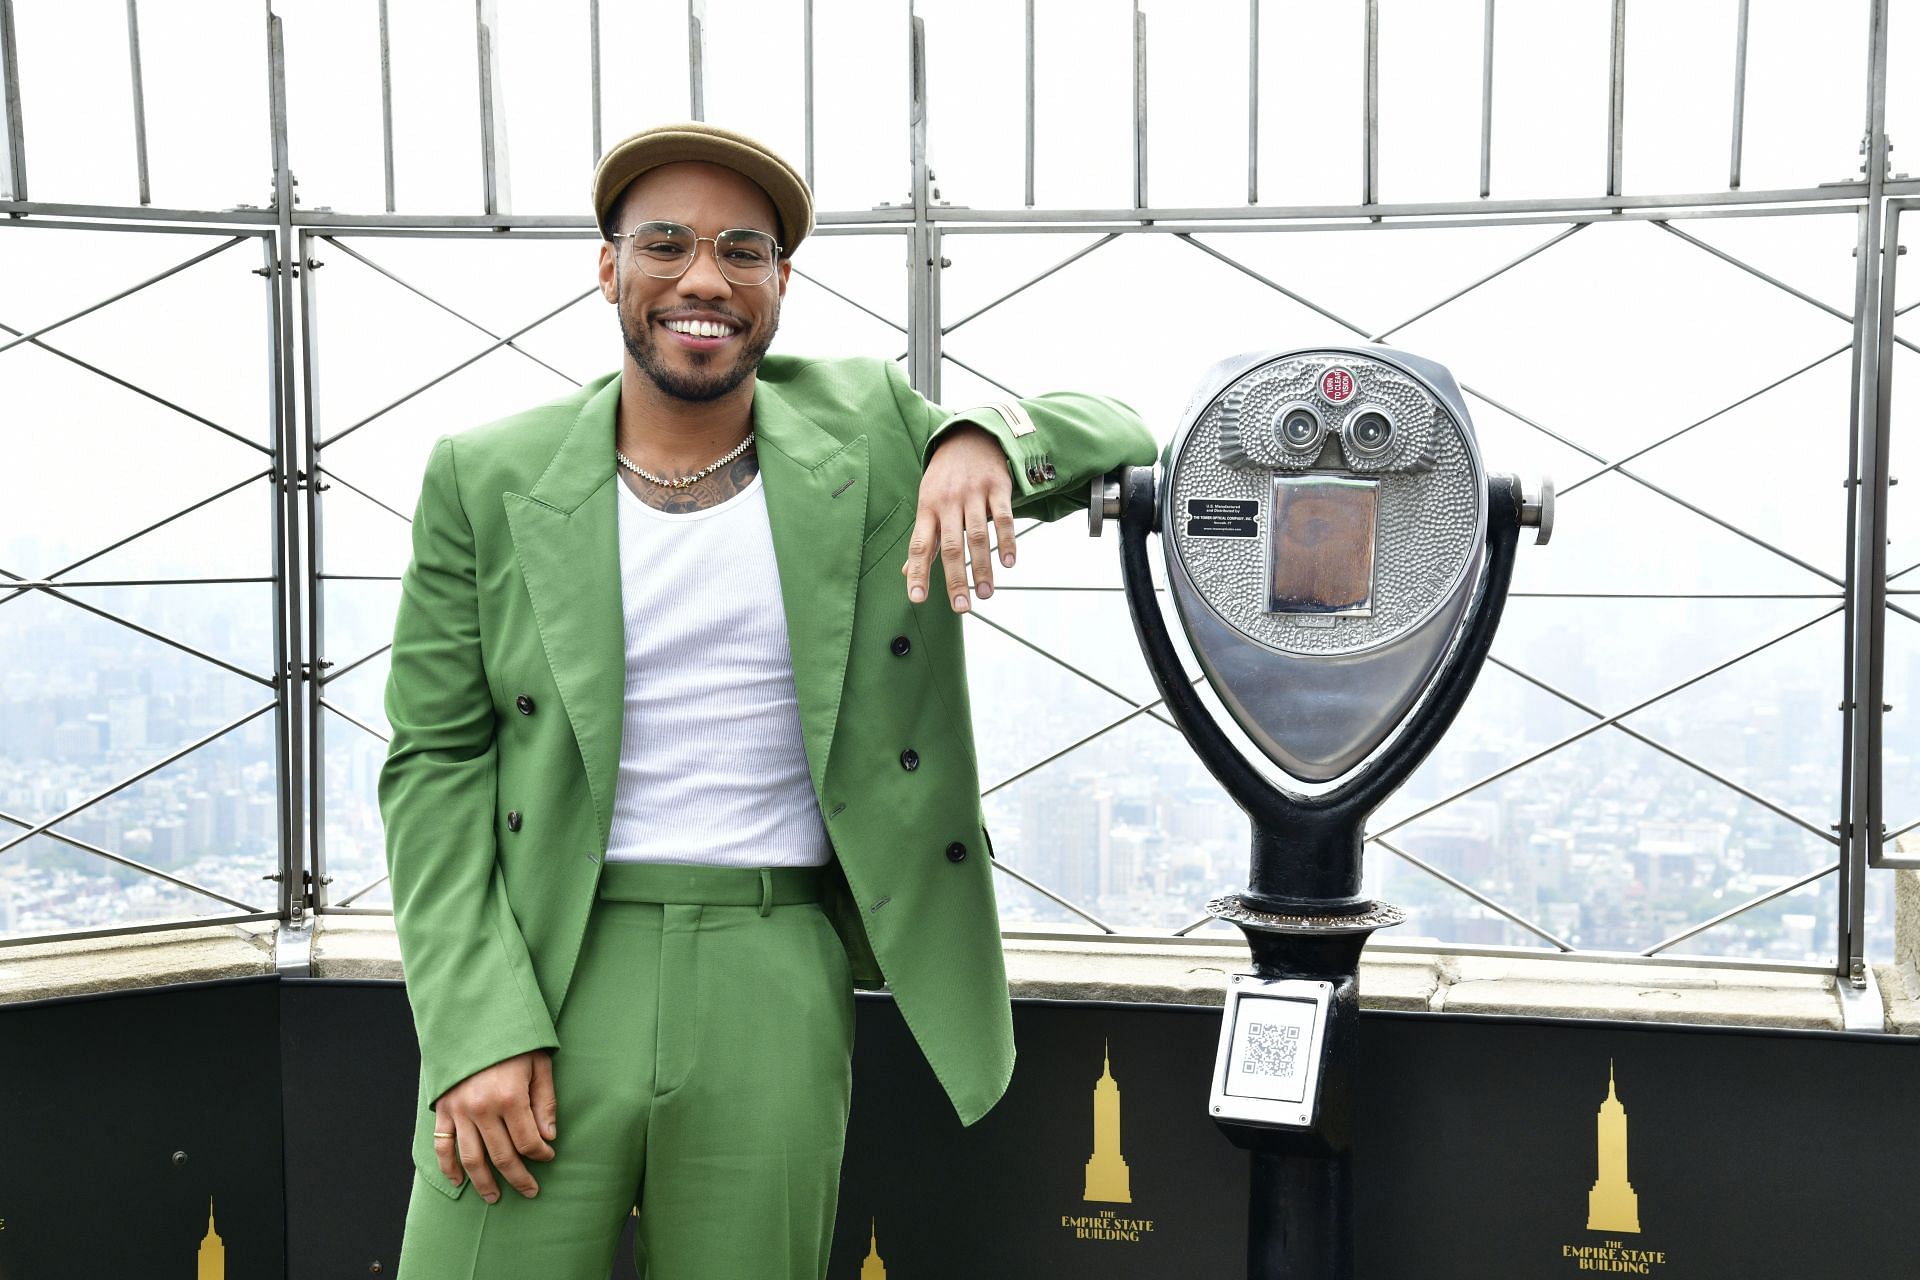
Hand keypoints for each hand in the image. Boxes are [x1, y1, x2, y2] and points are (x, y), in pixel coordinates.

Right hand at [432, 1049, 557, 1201]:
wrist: (472, 1021)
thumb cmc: (512, 1042)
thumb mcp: (538, 1064)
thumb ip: (545, 1102)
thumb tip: (548, 1137)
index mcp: (510, 1097)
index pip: (528, 1141)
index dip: (541, 1155)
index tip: (548, 1158)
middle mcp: (482, 1109)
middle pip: (502, 1156)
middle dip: (519, 1177)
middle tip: (530, 1191)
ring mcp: (459, 1111)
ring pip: (472, 1159)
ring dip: (484, 1183)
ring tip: (495, 1198)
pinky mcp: (443, 1110)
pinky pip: (443, 1146)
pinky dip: (449, 1167)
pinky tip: (459, 1183)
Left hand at [903, 423, 1016, 612]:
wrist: (969, 437)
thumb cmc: (945, 478)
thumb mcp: (927, 503)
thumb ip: (924, 539)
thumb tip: (906, 572)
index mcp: (927, 509)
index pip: (919, 546)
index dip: (917, 573)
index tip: (917, 598)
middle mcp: (948, 503)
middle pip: (951, 546)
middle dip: (955, 579)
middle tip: (962, 607)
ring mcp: (973, 494)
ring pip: (977, 536)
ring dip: (982, 567)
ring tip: (986, 594)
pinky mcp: (996, 487)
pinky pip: (1003, 518)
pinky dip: (1007, 541)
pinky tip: (1009, 563)